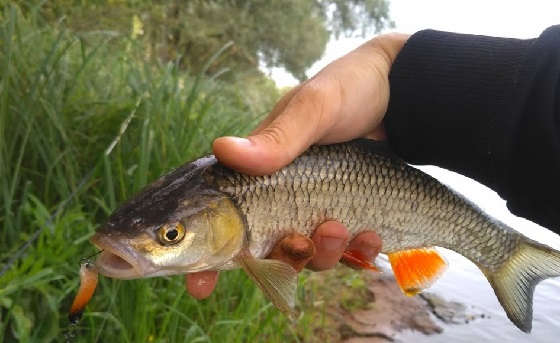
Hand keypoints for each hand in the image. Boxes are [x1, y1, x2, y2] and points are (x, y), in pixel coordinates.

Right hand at [185, 32, 407, 298]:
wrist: (404, 96)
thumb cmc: (350, 89)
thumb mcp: (315, 108)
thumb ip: (277, 137)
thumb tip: (221, 148)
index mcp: (259, 171)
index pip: (223, 217)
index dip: (208, 256)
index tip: (200, 286)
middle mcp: (281, 196)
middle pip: (268, 249)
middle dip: (285, 256)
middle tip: (301, 241)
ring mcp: (315, 209)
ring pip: (308, 256)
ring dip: (323, 254)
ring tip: (342, 229)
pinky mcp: (347, 216)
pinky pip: (345, 251)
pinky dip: (358, 251)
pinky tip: (372, 235)